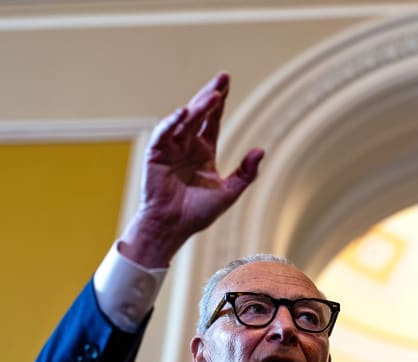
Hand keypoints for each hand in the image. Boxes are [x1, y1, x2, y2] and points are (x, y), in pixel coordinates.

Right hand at [120, 72, 264, 266]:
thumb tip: (261, 150)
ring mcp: (171, 148)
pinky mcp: (155, 154)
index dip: (220, 102)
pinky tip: (185, 112)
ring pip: (185, 121)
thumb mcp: (229, 192)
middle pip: (199, 113)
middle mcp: (187, 145)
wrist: (172, 227)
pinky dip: (173, 122)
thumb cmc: (197, 213)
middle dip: (210, 95)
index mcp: (204, 150)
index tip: (226, 84)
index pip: (212, 120)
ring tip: (213, 96)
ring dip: (197, 107)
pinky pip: (164, 133)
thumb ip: (246, 172)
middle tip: (223, 77)